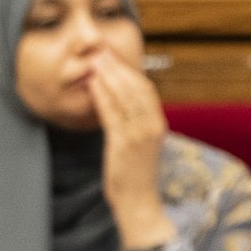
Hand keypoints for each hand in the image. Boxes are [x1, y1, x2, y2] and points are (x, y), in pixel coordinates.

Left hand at [87, 50, 172, 248]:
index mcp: (158, 123)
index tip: (113, 54)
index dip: (129, 68)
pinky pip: (113, 114)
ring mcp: (139, 135)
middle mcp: (152, 125)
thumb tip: (119, 102)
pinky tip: (93, 84)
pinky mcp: (124, 144)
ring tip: (94, 60)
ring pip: (125, 97)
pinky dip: (103, 96)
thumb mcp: (139, 143)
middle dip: (118, 66)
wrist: (139, 202)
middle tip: (100, 49)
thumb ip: (133, 122)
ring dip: (109, 75)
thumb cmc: (135, 174)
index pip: (145, 87)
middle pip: (136, 87)